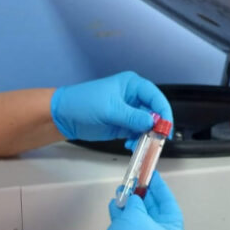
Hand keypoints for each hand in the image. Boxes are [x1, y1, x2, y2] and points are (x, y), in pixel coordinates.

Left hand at [50, 72, 172, 143]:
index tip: (166, 127)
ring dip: (146, 135)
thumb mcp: (109, 109)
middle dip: (156, 126)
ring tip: (137, 143)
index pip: (155, 97)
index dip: (163, 111)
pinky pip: (137, 133)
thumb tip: (152, 122)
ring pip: (147, 125)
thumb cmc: (83, 103)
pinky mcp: (123, 125)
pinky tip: (130, 144)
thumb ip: (132, 117)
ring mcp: (128, 112)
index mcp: (132, 85)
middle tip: (156, 140)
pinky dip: (137, 140)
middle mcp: (133, 97)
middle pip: (154, 112)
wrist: (64, 116)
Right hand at [87, 173, 185, 229]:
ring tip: (123, 191)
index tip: (153, 177)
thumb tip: (134, 198)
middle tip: (136, 182)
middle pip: (154, 210)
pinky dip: (123, 215)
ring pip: (141, 218)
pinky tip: (116, 205)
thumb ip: (136, 201)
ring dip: (131, 204)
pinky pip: (130, 226)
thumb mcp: (136, 214)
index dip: (159, 188)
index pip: (169, 204)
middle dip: (142, 195)